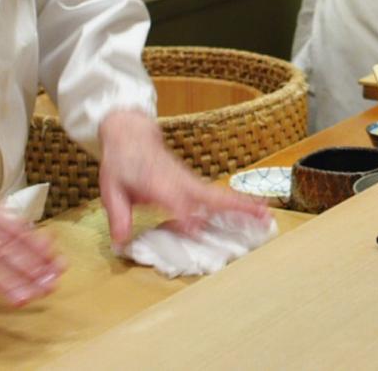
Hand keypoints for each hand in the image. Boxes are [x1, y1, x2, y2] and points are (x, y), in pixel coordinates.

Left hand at [96, 109, 267, 247]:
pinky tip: (254, 210)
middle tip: (260, 215)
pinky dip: (238, 202)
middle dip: (235, 206)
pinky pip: (217, 195)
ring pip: (220, 195)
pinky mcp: (193, 184)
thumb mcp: (110, 188)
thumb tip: (121, 243)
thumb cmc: (121, 162)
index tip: (199, 230)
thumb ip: (118, 216)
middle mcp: (180, 182)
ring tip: (267, 215)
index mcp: (158, 183)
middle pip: (211, 196)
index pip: (176, 201)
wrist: (131, 134)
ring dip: (244, 205)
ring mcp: (189, 181)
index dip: (187, 215)